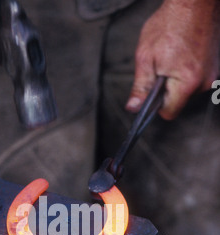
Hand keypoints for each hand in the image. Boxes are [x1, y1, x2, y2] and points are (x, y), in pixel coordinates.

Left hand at [126, 0, 219, 119]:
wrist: (195, 1)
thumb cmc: (170, 23)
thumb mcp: (146, 56)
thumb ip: (141, 86)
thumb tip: (134, 108)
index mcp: (187, 83)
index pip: (169, 112)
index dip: (157, 105)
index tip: (152, 91)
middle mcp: (205, 82)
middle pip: (179, 102)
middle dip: (167, 90)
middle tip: (162, 66)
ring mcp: (214, 74)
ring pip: (188, 90)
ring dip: (178, 79)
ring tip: (174, 56)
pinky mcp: (217, 66)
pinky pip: (197, 78)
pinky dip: (188, 71)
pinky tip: (184, 53)